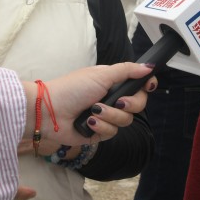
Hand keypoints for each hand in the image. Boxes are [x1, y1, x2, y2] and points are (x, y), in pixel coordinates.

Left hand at [29, 62, 155, 146]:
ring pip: (126, 120)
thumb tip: (149, 66)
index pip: (138, 86)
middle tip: (117, 101)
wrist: (50, 111)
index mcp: (113, 83)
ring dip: (110, 115)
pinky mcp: (99, 132)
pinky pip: (112, 132)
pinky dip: (100, 126)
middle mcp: (112, 99)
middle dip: (130, 104)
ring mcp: (106, 117)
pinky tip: (88, 122)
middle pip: (138, 105)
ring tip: (93, 111)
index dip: (146, 86)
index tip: (149, 86)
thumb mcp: (101, 74)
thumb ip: (127, 70)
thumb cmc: (72, 88)